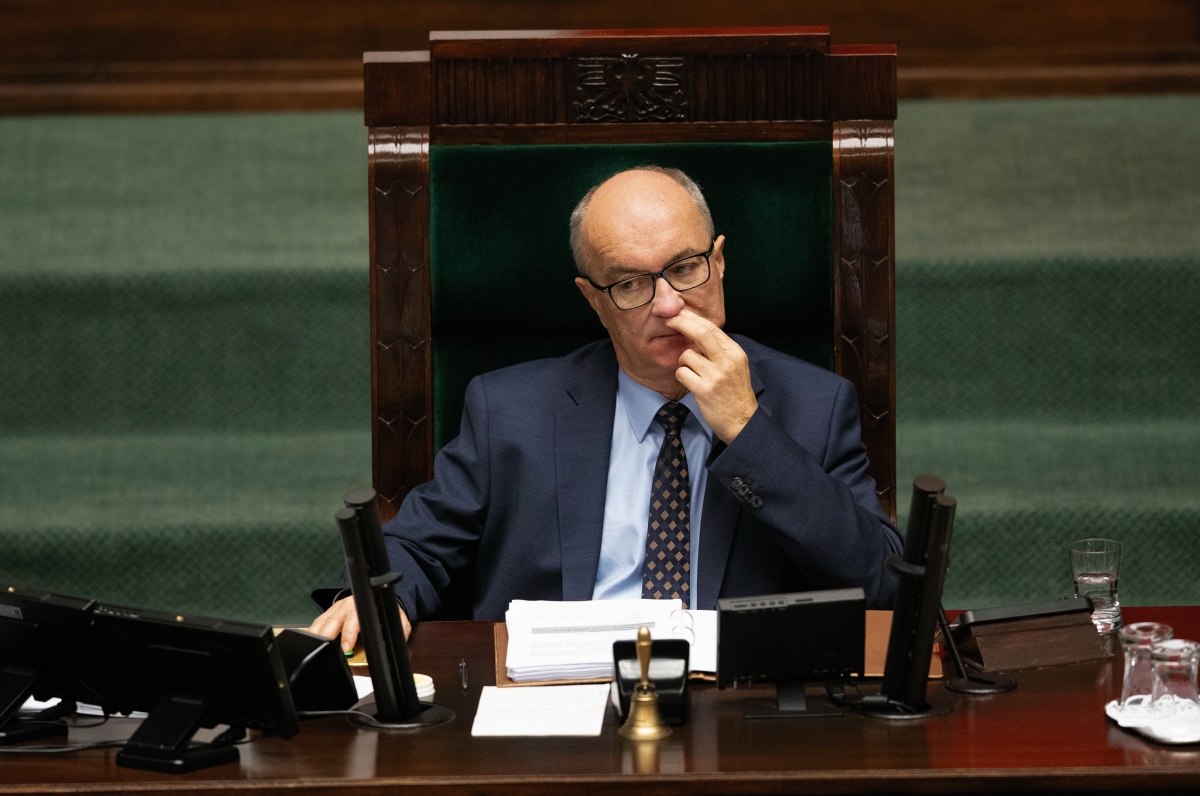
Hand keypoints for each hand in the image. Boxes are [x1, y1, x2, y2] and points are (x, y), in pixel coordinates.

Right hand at [306, 595, 411, 651]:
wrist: (383, 599)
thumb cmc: (388, 614)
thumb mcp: (399, 623)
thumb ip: (398, 634)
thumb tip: (393, 648)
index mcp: (366, 607)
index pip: (355, 619)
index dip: (349, 633)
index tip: (346, 647)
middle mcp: (349, 606)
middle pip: (333, 619)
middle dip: (326, 635)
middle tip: (321, 650)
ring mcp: (337, 608)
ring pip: (323, 620)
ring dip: (316, 634)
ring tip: (311, 647)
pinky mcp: (330, 613)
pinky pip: (319, 622)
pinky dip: (312, 631)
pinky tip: (309, 640)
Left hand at [667, 308, 757, 443]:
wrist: (742, 421)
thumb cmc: (734, 392)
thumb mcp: (735, 366)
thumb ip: (719, 349)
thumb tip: (695, 329)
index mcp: (735, 353)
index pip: (712, 328)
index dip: (692, 318)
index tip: (679, 313)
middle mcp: (727, 361)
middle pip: (701, 333)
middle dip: (681, 323)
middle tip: (669, 320)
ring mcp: (715, 376)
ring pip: (687, 355)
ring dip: (684, 361)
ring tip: (693, 372)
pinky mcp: (704, 390)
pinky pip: (681, 372)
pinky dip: (682, 375)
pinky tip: (691, 382)